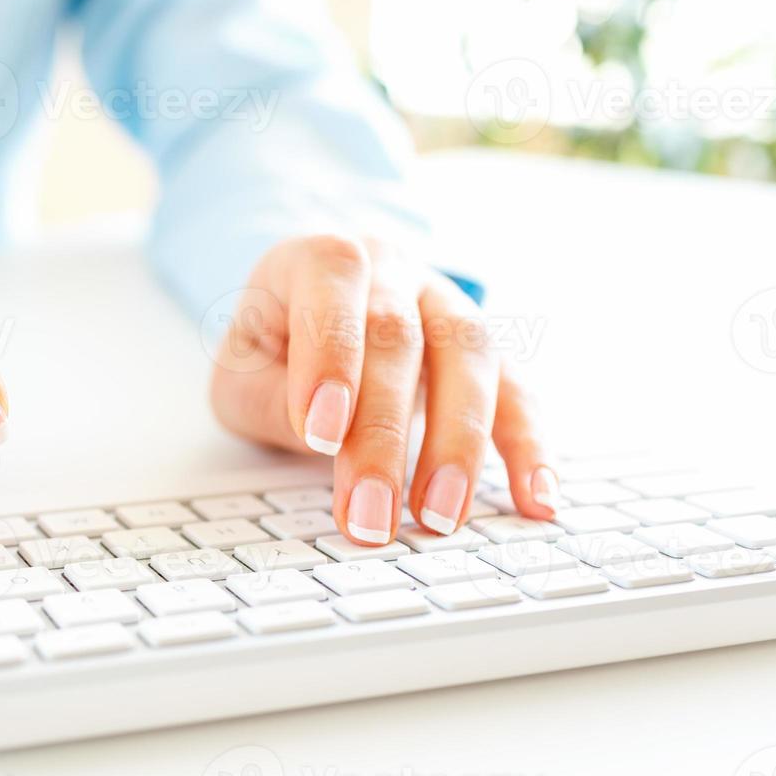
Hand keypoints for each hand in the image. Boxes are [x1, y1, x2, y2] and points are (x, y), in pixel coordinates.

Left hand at [210, 234, 555, 544]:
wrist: (309, 317)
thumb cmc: (272, 350)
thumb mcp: (241, 370)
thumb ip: (271, 398)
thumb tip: (325, 438)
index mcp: (320, 258)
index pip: (332, 285)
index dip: (330, 357)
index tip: (321, 435)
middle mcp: (391, 270)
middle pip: (398, 336)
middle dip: (383, 435)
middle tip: (370, 515)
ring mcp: (445, 306)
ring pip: (470, 356)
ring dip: (459, 444)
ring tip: (438, 517)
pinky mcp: (486, 352)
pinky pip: (519, 392)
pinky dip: (530, 447)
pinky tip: (535, 500)